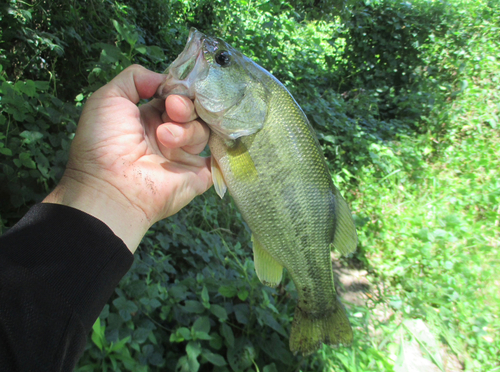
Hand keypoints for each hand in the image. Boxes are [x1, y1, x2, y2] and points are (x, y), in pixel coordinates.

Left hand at [43, 65, 211, 251]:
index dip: (178, 89)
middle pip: (193, 111)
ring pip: (203, 130)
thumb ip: (134, 79)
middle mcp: (169, 135)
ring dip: (187, 129)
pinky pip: (220, 159)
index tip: (172, 89)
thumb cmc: (104, 143)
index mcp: (149, 118)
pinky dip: (223, 148)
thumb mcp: (107, 99)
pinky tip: (217, 138)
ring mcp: (184, 156)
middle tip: (173, 110)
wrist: (111, 187)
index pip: (175, 96)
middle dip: (185, 106)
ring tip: (166, 138)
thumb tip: (163, 79)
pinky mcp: (198, 175)